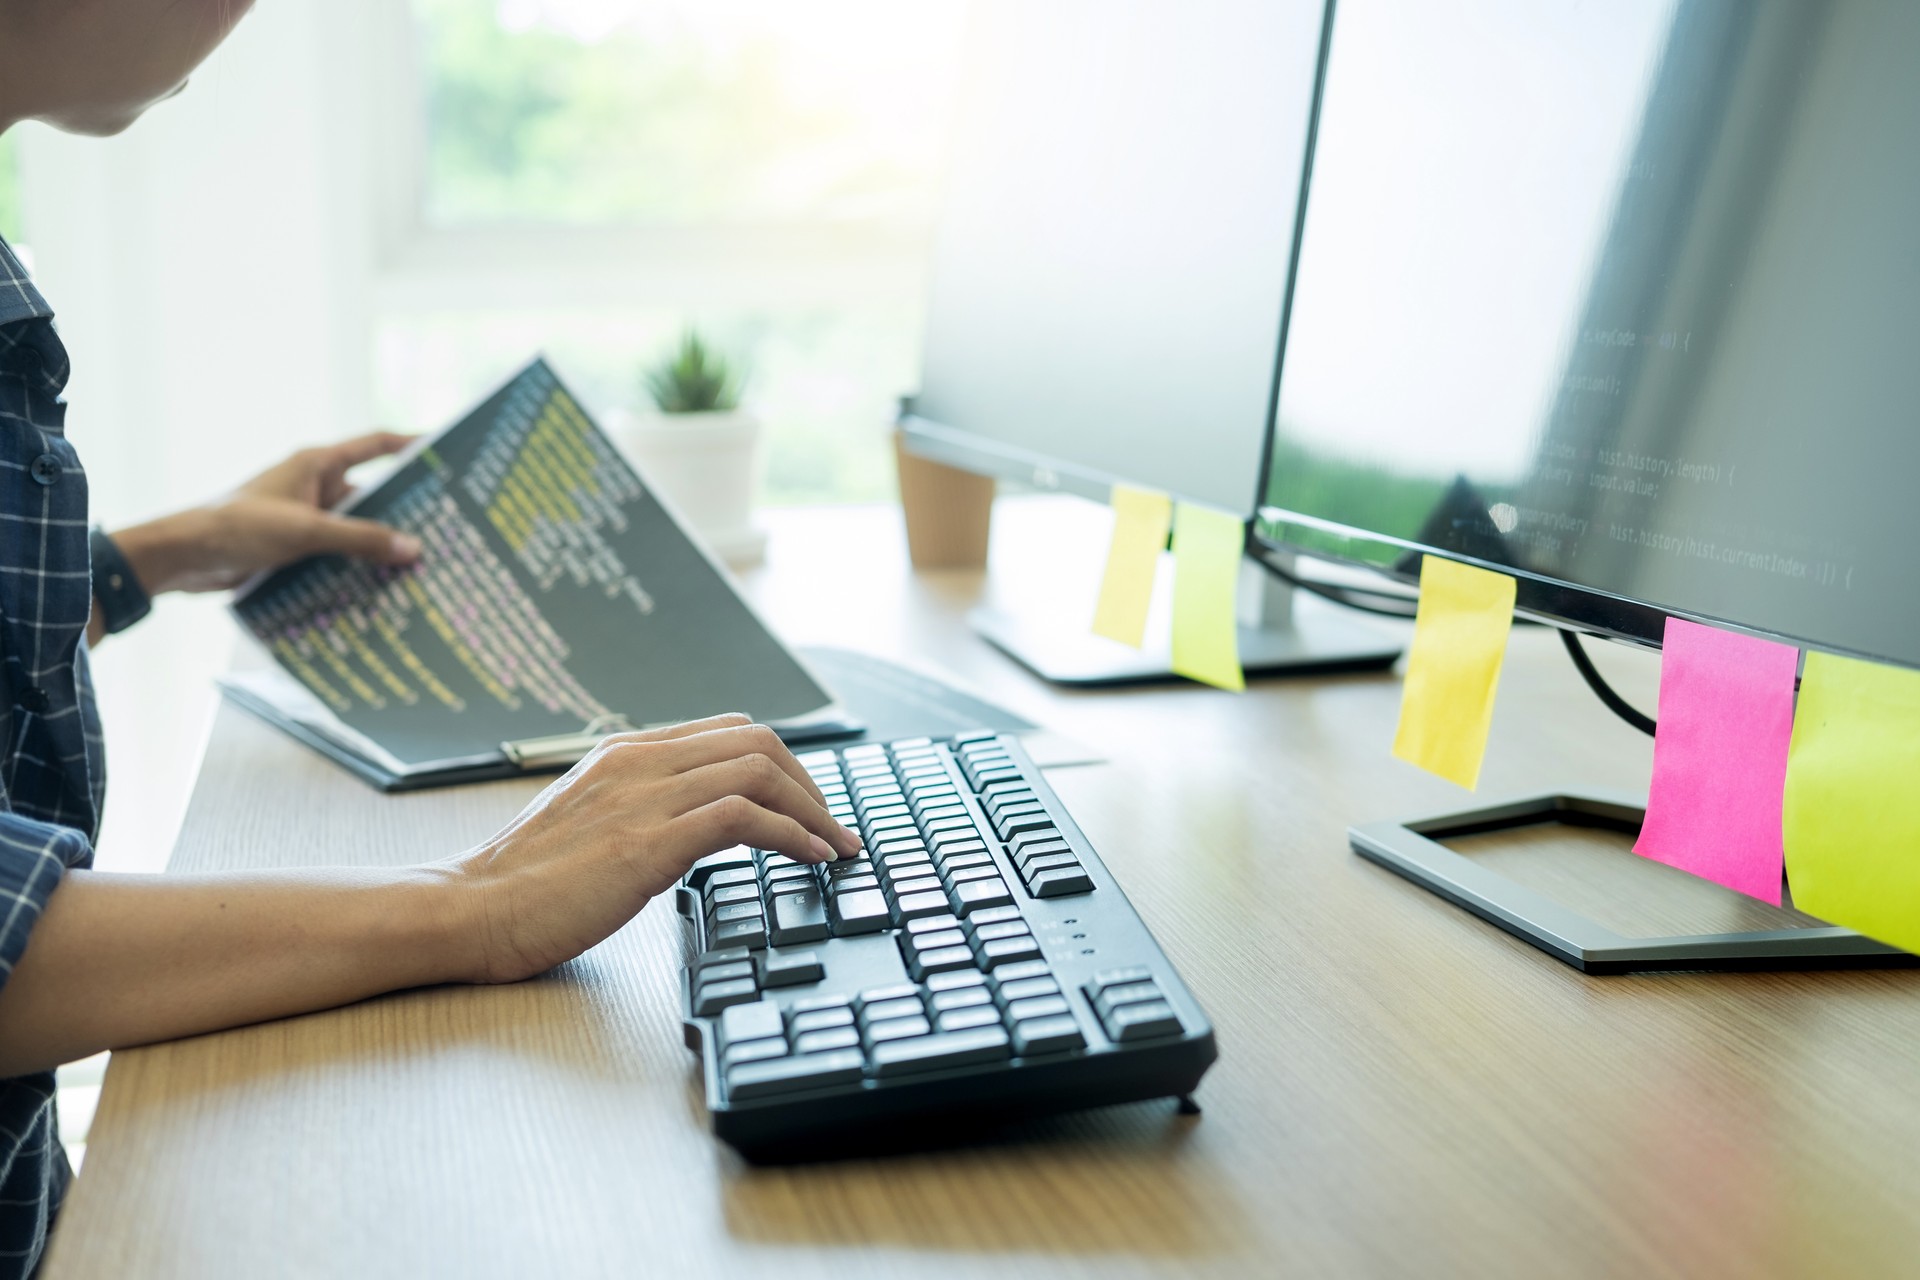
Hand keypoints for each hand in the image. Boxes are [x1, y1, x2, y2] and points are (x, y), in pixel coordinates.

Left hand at [113, 432, 422, 594]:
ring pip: (356, 529)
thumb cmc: (239, 528)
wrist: (183, 558)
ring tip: (422, 566)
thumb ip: (360, 539)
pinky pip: (338, 553)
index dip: (412, 445)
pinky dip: (357, 566)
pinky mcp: (296, 545)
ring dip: (380, 546)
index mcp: (316, 464)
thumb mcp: (305, 531)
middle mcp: (315, 486)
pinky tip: (382, 588)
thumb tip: (413, 548)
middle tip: (447, 527)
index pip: (375, 445)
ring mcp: (306, 517)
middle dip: (405, 511)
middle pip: (372, 494)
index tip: (447, 452)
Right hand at [446, 714, 864, 984]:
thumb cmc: (523, 883)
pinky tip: (811, 859)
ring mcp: (644, 797)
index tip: (808, 806)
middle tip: (833, 828)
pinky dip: (791, 834)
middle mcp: (639, 762)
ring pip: (759, 769)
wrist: (468, 908)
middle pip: (756, 740)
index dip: (783, 765)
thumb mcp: (590, 825)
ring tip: (836, 846)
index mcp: (624, 753)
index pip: (728, 731)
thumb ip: (639, 810)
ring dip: (813, 809)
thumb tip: (697, 827)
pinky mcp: (648, 841)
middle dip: (809, 783)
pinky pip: (743, 816)